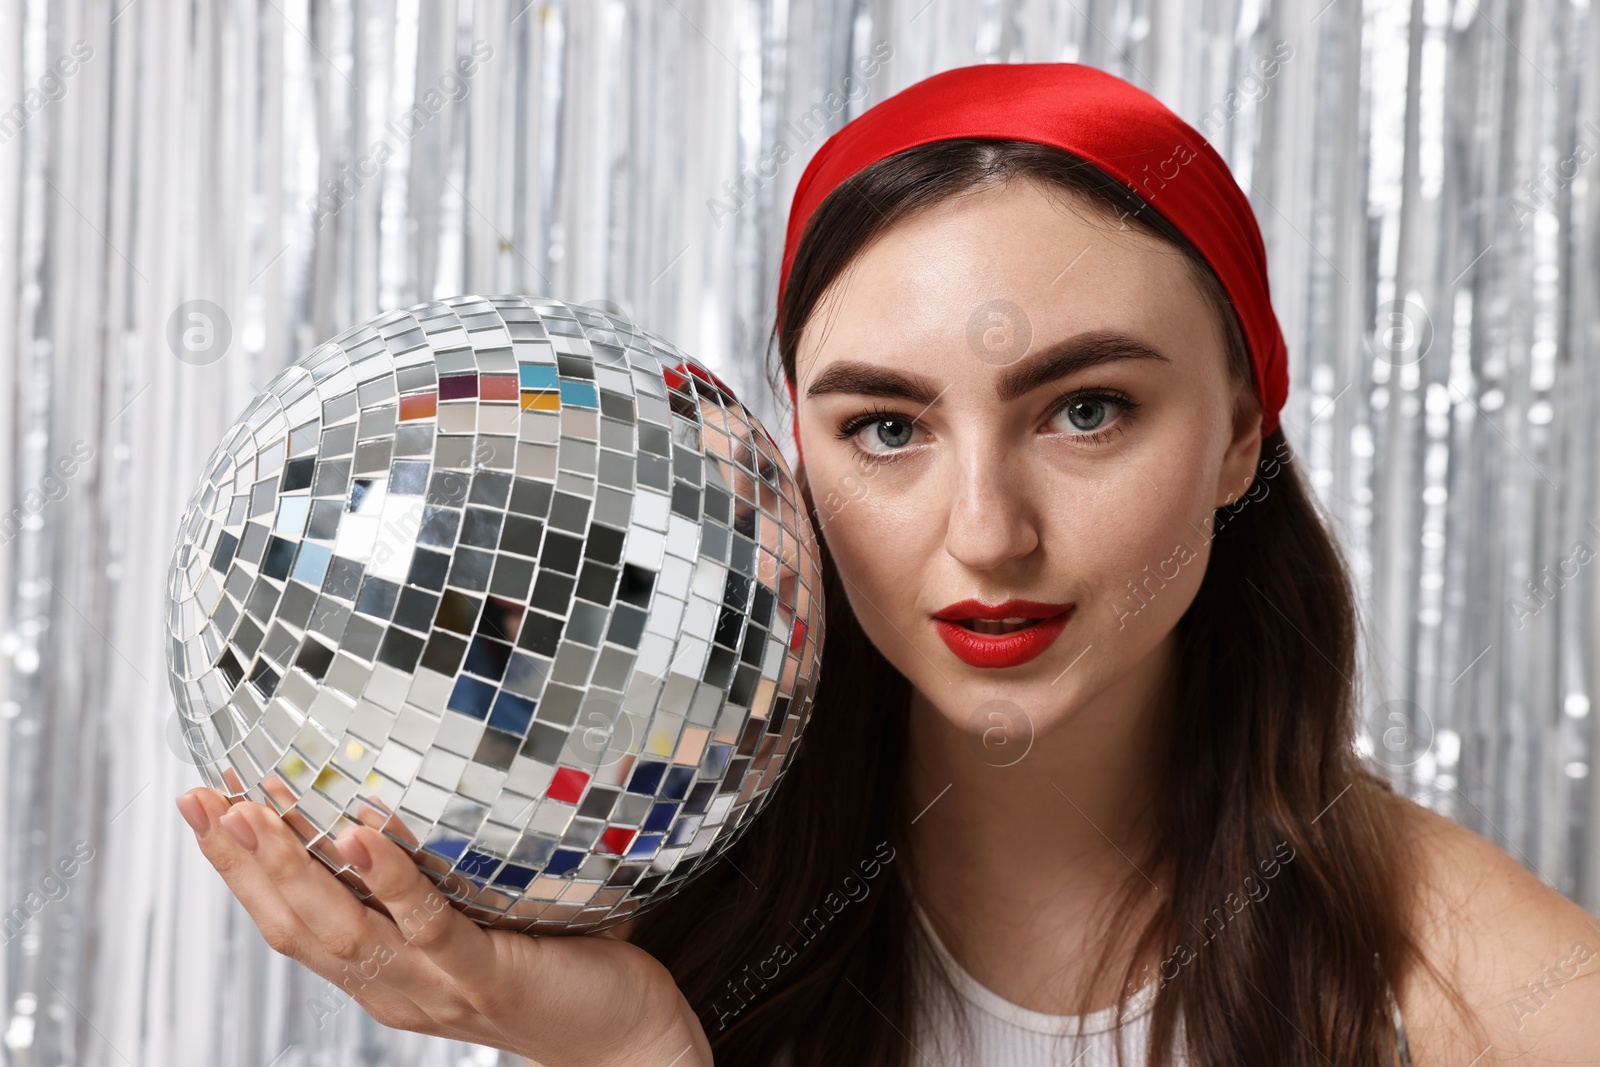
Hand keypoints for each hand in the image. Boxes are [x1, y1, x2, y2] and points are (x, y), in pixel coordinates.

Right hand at [174, 779, 710, 1066]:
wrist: (621, 1040)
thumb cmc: (559, 967)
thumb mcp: (481, 916)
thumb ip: (444, 870)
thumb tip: (426, 775)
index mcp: (384, 972)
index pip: (292, 919)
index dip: (241, 867)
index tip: (203, 805)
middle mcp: (395, 986)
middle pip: (296, 925)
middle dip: (241, 863)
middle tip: (199, 800)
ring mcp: (435, 986)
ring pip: (343, 930)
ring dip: (292, 868)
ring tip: (251, 809)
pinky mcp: (483, 977)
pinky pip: (428, 926)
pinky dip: (390, 879)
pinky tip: (362, 833)